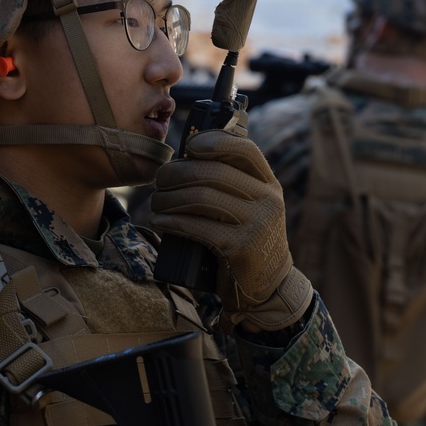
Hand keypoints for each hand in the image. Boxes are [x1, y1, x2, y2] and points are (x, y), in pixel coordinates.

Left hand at [150, 129, 310, 331]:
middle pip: (213, 172)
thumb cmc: (246, 238)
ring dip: (169, 198)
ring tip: (156, 202)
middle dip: (177, 173)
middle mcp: (268, 200)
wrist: (267, 285)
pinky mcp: (241, 248)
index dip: (212, 140)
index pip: (244, 149)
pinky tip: (159, 221)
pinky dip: (172, 221)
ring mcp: (257, 224)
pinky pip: (197, 226)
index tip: (188, 147)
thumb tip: (187, 155)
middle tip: (159, 181)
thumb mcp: (251, 206)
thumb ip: (232, 182)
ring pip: (202, 197)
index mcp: (269, 183)